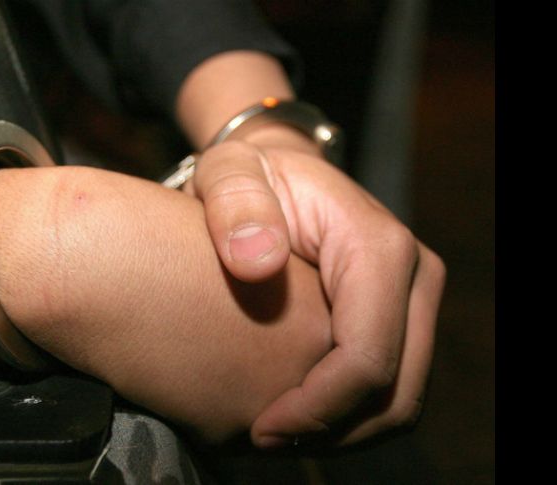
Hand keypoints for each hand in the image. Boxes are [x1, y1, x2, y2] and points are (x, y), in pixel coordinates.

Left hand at [189, 125, 445, 447]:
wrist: (278, 170)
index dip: (318, 409)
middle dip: (333, 430)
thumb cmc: (248, 176)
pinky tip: (294, 414)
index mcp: (378, 246)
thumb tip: (256, 263)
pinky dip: (348, 413)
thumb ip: (235, 206)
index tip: (260, 428)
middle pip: (397, 391)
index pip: (367, 357)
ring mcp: (413, 299)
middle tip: (263, 441)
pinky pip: (389, 385)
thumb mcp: (228, 173)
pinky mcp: (401, 316)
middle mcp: (414, 275)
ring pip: (399, 398)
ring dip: (342, 430)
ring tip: (276, 433)